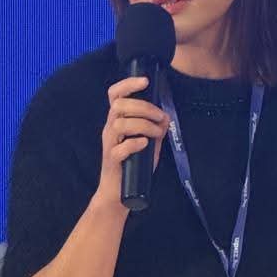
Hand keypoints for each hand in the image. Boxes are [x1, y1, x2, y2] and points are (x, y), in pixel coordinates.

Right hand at [94, 76, 170, 209]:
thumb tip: (166, 116)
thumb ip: (156, 129)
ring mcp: (109, 145)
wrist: (119, 195)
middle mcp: (110, 130)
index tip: (145, 81)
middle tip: (160, 116)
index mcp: (117, 121)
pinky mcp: (112, 161)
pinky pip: (120, 148)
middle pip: (119, 106)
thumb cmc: (133, 167)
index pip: (115, 95)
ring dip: (143, 125)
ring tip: (157, 133)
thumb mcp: (149, 144)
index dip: (128, 84)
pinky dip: (134, 144)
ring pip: (120, 124)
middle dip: (143, 107)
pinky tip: (145, 145)